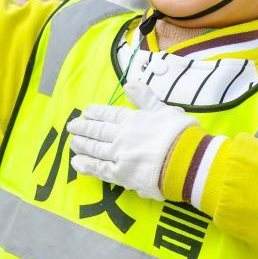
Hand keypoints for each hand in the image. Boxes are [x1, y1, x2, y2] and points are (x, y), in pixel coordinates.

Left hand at [66, 81, 197, 199]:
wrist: (185, 160)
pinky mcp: (121, 175)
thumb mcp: (163, 109)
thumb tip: (129, 83)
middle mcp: (121, 136)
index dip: (97, 113)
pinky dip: (87, 166)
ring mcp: (119, 156)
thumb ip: (145, 97)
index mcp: (132, 119)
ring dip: (82, 145)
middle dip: (84, 128)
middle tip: (72, 126)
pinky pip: (99, 170)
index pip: (110, 114)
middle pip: (98, 131)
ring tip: (72, 142)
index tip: (86, 111)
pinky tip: (76, 163)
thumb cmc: (178, 133)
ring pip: (95, 149)